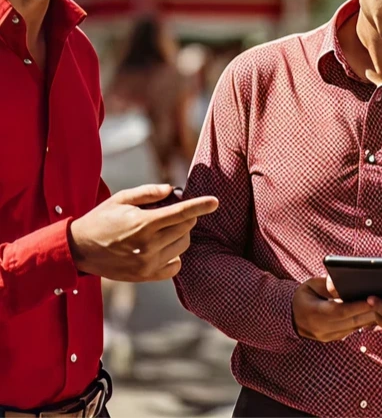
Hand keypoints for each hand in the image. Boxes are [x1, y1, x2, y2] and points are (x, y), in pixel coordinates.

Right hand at [69, 184, 217, 281]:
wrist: (80, 250)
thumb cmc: (103, 219)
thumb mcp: (122, 198)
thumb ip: (149, 193)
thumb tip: (173, 190)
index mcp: (144, 224)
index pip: (181, 213)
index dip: (200, 206)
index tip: (215, 201)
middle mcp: (149, 246)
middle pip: (186, 228)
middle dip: (185, 216)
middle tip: (169, 212)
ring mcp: (148, 264)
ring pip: (183, 245)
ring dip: (180, 234)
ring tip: (162, 229)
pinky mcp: (146, 276)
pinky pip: (176, 266)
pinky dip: (174, 255)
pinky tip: (161, 247)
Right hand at [292, 277, 375, 341]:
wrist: (291, 317)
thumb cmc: (303, 296)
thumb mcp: (310, 285)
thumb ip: (326, 284)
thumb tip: (340, 282)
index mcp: (314, 313)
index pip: (340, 311)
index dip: (357, 306)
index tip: (372, 300)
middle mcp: (322, 329)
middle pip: (351, 322)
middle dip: (370, 312)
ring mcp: (328, 336)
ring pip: (354, 328)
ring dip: (369, 319)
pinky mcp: (333, 339)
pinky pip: (352, 331)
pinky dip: (363, 323)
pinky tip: (374, 314)